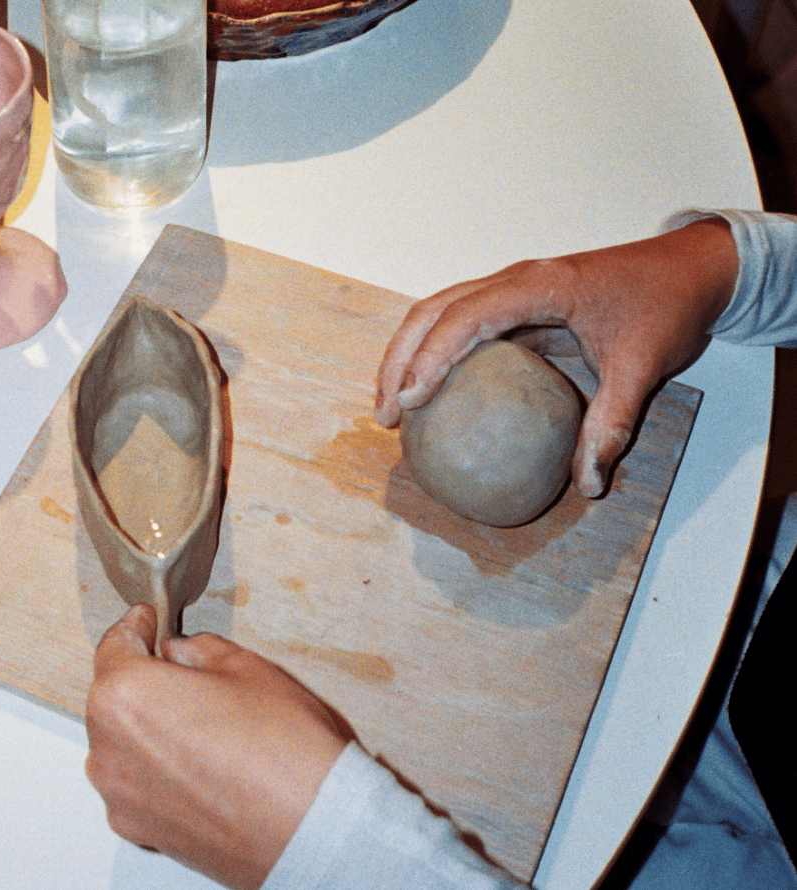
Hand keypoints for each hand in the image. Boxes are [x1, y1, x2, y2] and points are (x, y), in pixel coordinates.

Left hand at [85, 604, 349, 889]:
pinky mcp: (142, 832)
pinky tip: (202, 760)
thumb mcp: (247, 667)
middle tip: (184, 671)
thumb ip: (200, 651)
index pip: (114, 648)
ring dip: (148, 726)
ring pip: (123, 744)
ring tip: (200, 721)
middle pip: (113, 699)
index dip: (134, 627)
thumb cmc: (284, 747)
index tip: (146, 619)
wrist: (312, 827)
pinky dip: (158, 767)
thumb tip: (179, 653)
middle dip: (144, 680)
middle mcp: (110, 750)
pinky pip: (137, 784)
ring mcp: (122, 798)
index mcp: (127, 697)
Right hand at [375, 218, 738, 496]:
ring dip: (408, 355)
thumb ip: (612, 425)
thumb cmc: (668, 305)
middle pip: (433, 310)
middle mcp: (515, 280)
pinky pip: (462, 325)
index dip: (429, 357)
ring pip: (438, 312)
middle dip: (398, 359)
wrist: (691, 267)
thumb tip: (588, 485)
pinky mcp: (516, 303)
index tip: (409, 401)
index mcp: (539, 285)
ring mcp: (512, 288)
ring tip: (392, 407)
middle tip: (386, 415)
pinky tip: (432, 394)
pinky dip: (436, 355)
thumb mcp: (643, 368)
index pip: (465, 317)